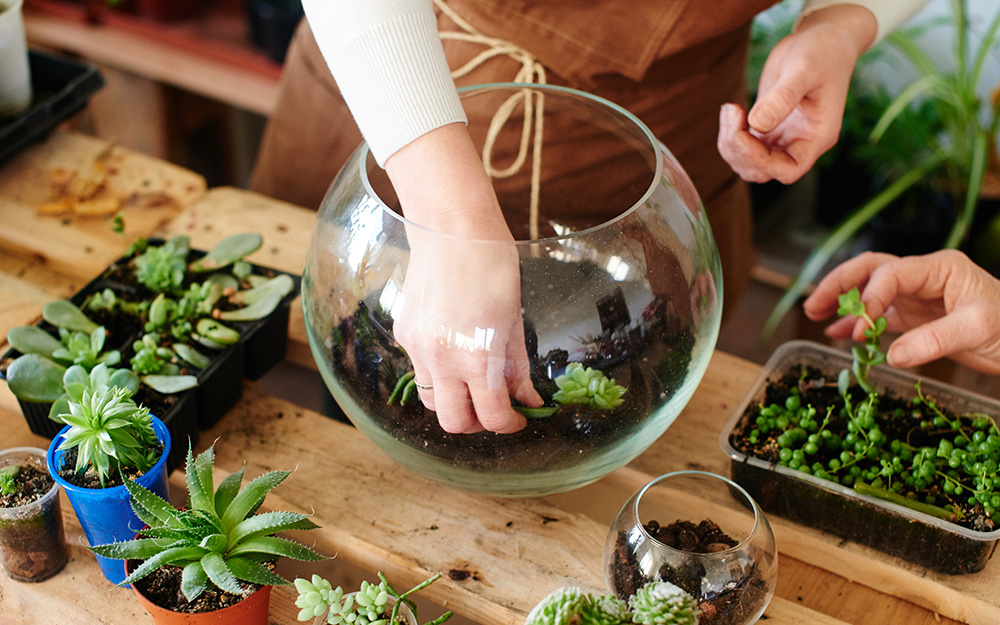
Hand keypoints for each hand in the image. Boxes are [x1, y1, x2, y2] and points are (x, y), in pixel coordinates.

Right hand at [385, 124, 542, 432]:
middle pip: (454, 423)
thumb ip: (517, 366)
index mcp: (477, 357)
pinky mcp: (404, 335)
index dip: (510, 425)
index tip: (519, 417)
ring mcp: (417, 349)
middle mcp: (442, 360)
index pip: (492, 417)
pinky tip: (455, 349)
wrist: (451, 228)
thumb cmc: (492, 266)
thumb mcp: (515, 319)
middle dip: (477, 423)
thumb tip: (528, 398)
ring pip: (432, 401)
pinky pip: (420, 369)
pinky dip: (439, 373)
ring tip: (473, 382)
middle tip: (494, 407)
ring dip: (454, 401)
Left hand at [717, 5, 875, 183]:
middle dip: (739, 149)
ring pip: (749, 163)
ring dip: (730, 144)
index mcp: (818, 136)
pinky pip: (744, 148)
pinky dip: (731, 135)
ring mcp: (783, 138)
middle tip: (731, 112)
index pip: (789, 170)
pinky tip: (730, 110)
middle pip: (762, 170)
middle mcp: (801, 143)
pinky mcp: (768, 128)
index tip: (742, 134)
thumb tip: (756, 123)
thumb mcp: (804, 69)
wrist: (823, 40)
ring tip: (730, 109)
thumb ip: (782, 97)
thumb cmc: (823, 51)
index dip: (761, 161)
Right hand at [803, 250, 999, 374]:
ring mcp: (916, 296)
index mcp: (939, 268)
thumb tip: (892, 355)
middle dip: (839, 285)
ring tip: (815, 315)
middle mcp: (923, 277)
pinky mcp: (914, 317)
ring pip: (868, 290)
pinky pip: (877, 314)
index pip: (890, 273)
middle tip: (815, 306)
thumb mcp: (978, 329)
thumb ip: (934, 340)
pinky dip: (856, 323)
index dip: (869, 297)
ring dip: (841, 301)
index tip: (862, 328)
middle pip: (869, 270)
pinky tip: (838, 334)